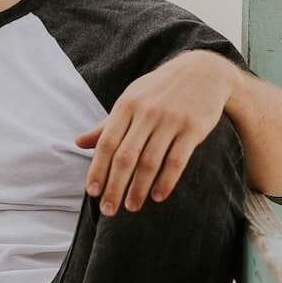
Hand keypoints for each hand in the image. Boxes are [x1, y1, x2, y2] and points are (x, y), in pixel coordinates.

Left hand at [76, 50, 235, 215]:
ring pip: (150, 162)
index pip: (107, 143)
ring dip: (139, 189)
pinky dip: (166, 181)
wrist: (203, 71)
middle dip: (115, 187)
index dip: (98, 170)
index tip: (93, 193)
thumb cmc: (160, 90)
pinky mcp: (192, 128)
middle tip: (109, 210)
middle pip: (126, 157)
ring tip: (132, 206)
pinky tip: (158, 196)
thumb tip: (78, 143)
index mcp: (127, 105)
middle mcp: (146, 112)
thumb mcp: (131, 100)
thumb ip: (106, 124)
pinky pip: (176, 160)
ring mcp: (170, 120)